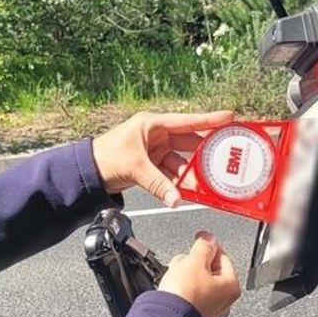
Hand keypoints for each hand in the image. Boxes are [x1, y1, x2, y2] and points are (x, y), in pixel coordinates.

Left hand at [92, 110, 233, 207]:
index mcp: (152, 125)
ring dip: (190, 174)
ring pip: (181, 162)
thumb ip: (158, 185)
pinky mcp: (152, 166)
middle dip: (203, 154)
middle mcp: (156, 136)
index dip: (209, 120)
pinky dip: (178, 183)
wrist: (88, 172)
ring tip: (202, 184)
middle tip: (221, 160)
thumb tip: (175, 198)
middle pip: (188, 143)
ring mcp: (155, 151)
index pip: (187, 121)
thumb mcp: (135, 168)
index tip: (228, 118)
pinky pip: (171, 174)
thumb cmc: (104, 157)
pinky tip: (185, 191)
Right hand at [159, 231, 241, 316]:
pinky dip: (182, 290)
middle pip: (211, 272)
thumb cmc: (185, 295)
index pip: (223, 257)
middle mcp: (225, 301)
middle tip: (184, 261)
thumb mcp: (194, 261)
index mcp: (231, 286)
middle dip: (195, 263)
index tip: (200, 239)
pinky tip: (174, 289)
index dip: (208, 246)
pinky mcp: (194, 316)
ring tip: (175, 276)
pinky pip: (190, 296)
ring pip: (199, 284)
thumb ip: (203, 246)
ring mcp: (210, 311)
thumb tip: (208, 239)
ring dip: (186, 276)